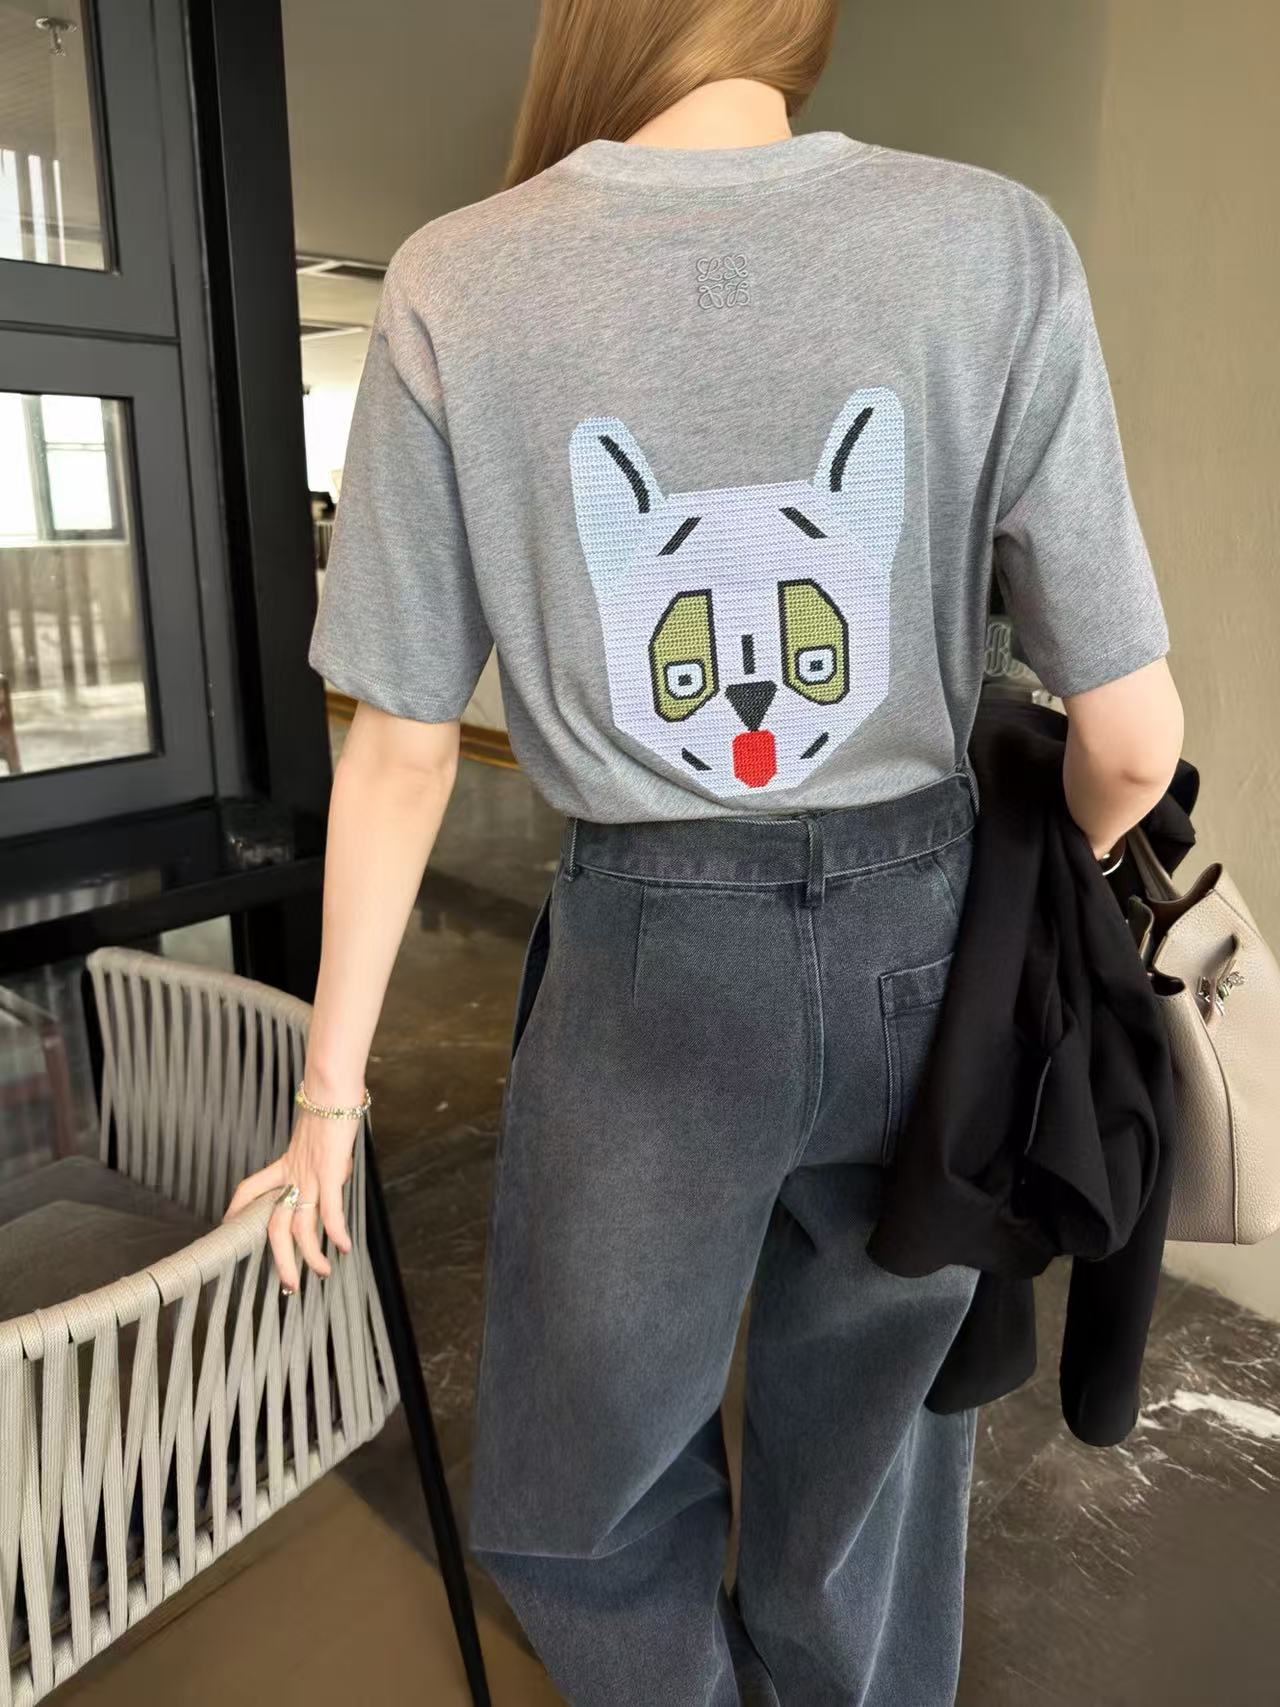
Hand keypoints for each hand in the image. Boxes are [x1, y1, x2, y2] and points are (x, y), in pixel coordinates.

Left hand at [224, 1109, 354, 1291]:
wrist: (332, 1091)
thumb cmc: (329, 1105)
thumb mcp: (317, 1135)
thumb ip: (320, 1155)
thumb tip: (336, 1166)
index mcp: (286, 1163)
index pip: (250, 1188)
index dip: (237, 1208)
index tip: (228, 1223)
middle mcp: (293, 1176)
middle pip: (275, 1226)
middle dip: (281, 1259)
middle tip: (288, 1285)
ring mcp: (309, 1178)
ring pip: (300, 1227)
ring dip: (310, 1255)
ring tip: (321, 1274)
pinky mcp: (329, 1174)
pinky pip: (329, 1211)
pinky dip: (336, 1232)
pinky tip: (344, 1247)